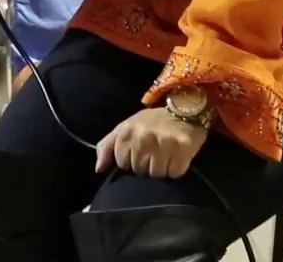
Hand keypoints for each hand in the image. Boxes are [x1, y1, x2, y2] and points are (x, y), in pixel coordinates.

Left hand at [95, 108, 209, 178]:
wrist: (183, 108)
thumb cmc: (152, 122)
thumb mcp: (125, 127)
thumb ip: (106, 147)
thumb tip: (99, 169)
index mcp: (126, 132)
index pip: (122, 165)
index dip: (131, 161)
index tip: (139, 151)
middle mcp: (143, 138)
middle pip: (140, 172)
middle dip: (146, 165)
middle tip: (155, 151)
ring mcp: (163, 144)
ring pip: (157, 175)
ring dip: (162, 168)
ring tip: (166, 154)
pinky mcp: (183, 149)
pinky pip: (175, 173)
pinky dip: (176, 168)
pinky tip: (177, 155)